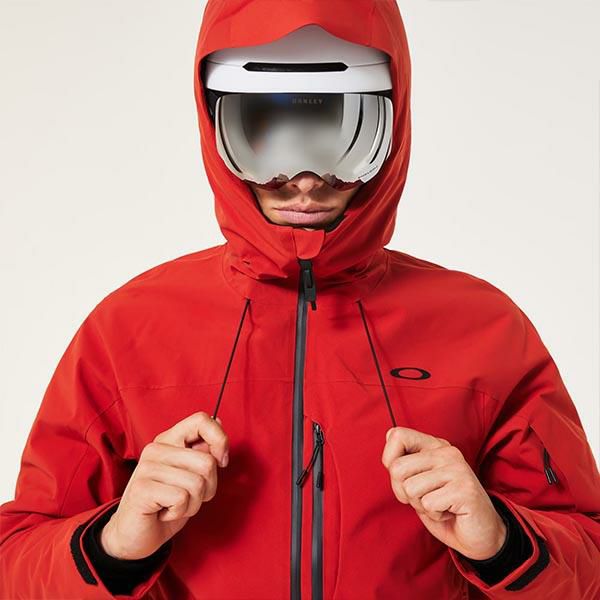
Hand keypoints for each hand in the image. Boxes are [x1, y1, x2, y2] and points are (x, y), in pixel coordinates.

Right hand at [100, 411, 228, 559]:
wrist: (134, 536)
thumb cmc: (165, 504)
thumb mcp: (190, 474)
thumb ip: (202, 450)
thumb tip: (218, 420)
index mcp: (169, 439)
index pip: (201, 420)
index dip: (220, 440)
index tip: (221, 461)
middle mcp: (156, 449)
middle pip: (208, 461)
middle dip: (208, 488)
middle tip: (187, 497)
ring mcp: (147, 467)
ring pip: (198, 483)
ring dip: (193, 504)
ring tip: (174, 505)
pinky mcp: (142, 488)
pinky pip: (182, 498)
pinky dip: (180, 512)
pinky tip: (164, 512)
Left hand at [381, 426, 506, 560]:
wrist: (480, 534)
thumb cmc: (443, 507)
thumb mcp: (418, 482)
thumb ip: (404, 466)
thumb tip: (389, 451)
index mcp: (434, 445)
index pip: (396, 435)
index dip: (389, 460)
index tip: (403, 477)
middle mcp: (446, 452)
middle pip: (397, 468)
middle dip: (403, 492)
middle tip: (425, 498)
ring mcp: (457, 469)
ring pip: (410, 488)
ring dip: (421, 505)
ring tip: (439, 504)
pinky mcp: (464, 489)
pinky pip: (428, 503)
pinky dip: (434, 514)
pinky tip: (450, 512)